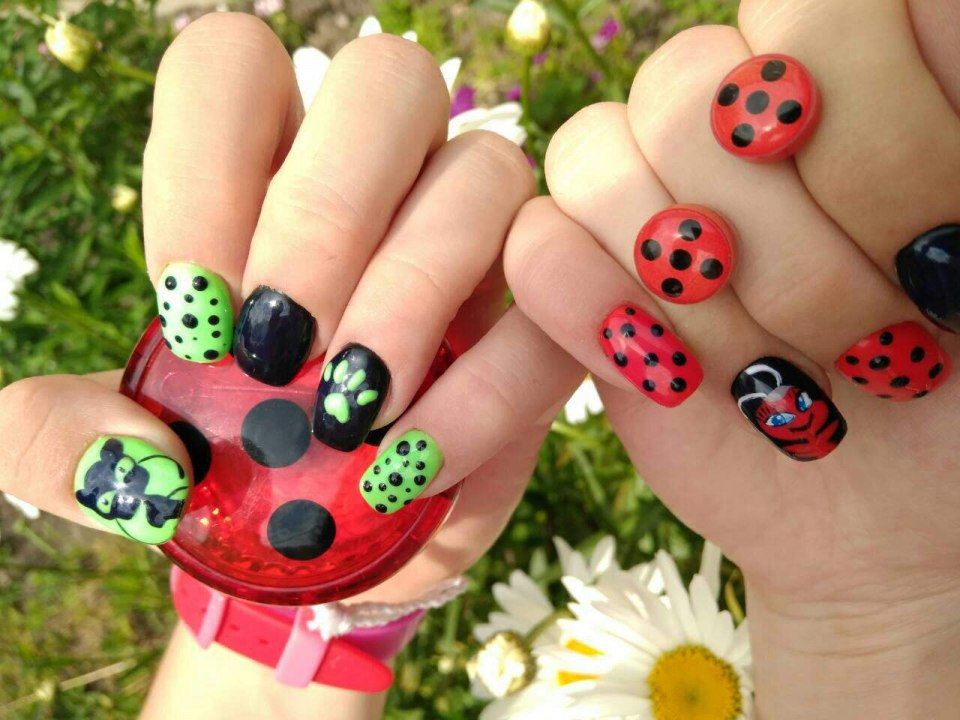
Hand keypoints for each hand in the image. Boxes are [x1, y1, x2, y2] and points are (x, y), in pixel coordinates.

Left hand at [0, 13, 583, 609]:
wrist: (339, 552)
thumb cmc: (235, 475)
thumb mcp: (120, 462)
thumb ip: (66, 442)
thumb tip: (137, 454)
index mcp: (267, 170)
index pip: (238, 68)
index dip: (206, 165)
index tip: (197, 308)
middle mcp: (388, 182)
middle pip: (390, 78)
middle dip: (325, 211)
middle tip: (277, 346)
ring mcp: (479, 247)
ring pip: (487, 171)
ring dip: (409, 289)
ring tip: (346, 409)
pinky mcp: (545, 329)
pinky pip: (547, 319)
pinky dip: (480, 396)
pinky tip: (404, 467)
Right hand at [504, 1, 959, 716]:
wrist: (900, 521)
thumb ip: (957, 107)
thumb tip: (893, 29)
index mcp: (851, 82)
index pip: (817, 4)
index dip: (878, 119)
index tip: (945, 240)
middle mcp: (736, 125)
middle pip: (689, 81)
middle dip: (794, 235)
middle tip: (875, 328)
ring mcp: (649, 203)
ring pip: (596, 155)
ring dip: (699, 291)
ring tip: (774, 372)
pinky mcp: (584, 286)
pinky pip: (535, 250)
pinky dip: (595, 310)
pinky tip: (676, 378)